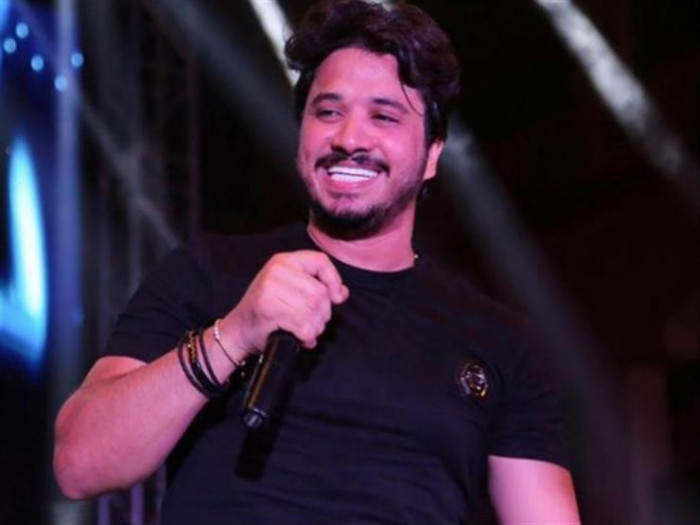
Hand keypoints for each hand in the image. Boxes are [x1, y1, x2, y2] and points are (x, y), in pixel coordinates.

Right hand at [220, 250, 348, 355]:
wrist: (238, 331)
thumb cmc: (266, 312)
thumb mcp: (289, 290)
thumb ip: (315, 287)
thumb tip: (342, 293)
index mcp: (283, 261)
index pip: (321, 261)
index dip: (334, 280)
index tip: (335, 297)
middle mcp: (277, 270)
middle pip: (321, 292)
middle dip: (323, 314)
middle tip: (313, 323)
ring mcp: (271, 288)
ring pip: (315, 310)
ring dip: (316, 327)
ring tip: (306, 331)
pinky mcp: (269, 308)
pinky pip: (304, 325)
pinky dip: (307, 337)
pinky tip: (301, 338)